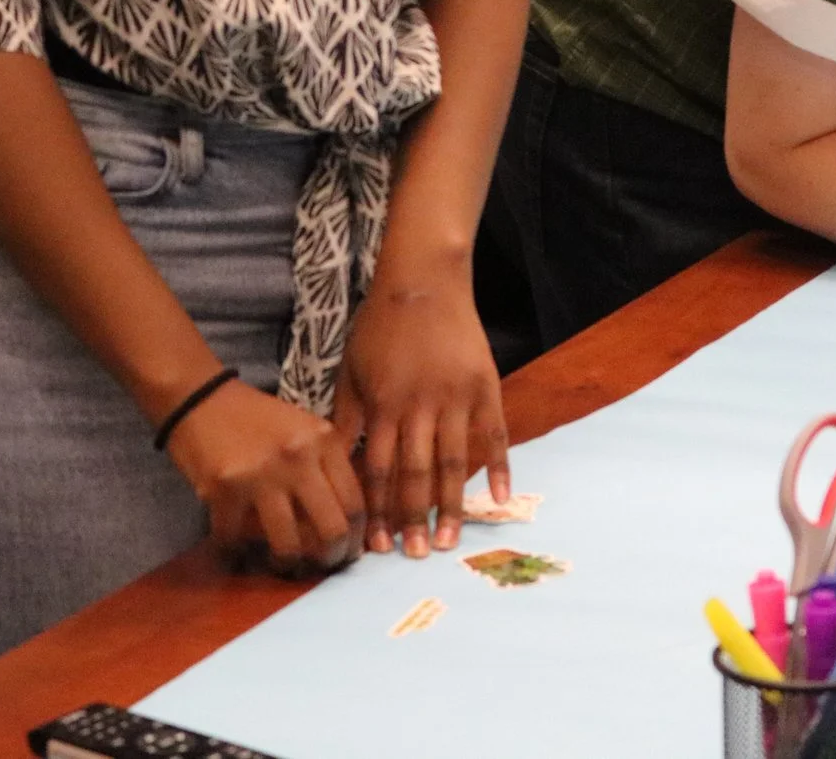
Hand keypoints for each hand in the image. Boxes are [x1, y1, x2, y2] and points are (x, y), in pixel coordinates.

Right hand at [163, 378, 363, 575]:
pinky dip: (236, 551)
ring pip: (289, 543)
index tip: (350, 550)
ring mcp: (261, 475)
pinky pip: (237, 539)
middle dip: (332, 557)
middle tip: (324, 564)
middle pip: (331, 528)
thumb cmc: (256, 418)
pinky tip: (238, 552)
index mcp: (323, 440)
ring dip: (288, 562)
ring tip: (284, 563)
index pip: (355, 501)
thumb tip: (348, 519)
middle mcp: (298, 457)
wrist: (200, 397)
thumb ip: (326, 465)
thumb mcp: (303, 429)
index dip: (356, 536)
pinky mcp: (224, 490)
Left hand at [332, 265, 510, 558]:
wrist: (424, 280)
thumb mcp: (351, 370)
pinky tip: (500, 499)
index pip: (379, 470)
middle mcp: (420, 406)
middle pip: (416, 473)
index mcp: (384, 404)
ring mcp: (456, 397)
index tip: (377, 546)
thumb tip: (335, 466)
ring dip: (452, 504)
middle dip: (414, 518)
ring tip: (452, 540)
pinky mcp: (485, 385)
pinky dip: (499, 466)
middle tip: (417, 555)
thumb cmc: (381, 327)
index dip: (377, 510)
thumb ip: (346, 418)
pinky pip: (495, 433)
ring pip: (454, 461)